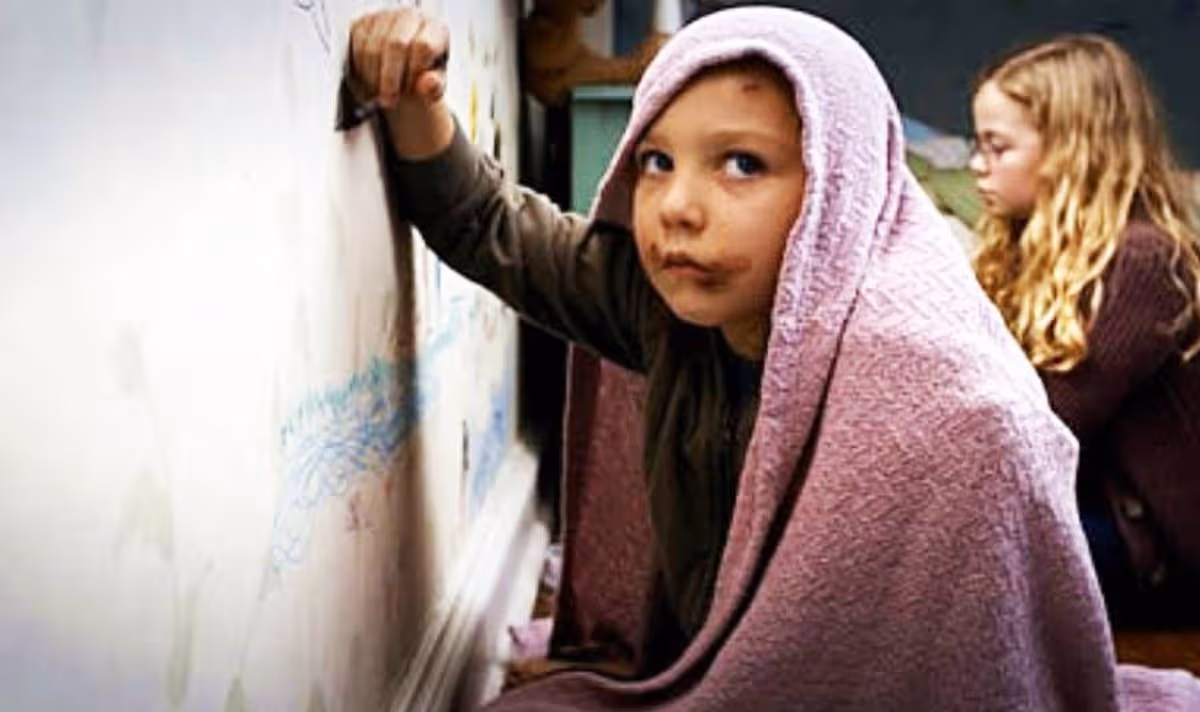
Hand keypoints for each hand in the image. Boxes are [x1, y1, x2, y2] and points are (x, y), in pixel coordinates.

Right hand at [348, 8, 453, 157]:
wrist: (404, 69)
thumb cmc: (421, 76)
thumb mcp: (433, 86)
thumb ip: (434, 87)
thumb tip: (428, 84)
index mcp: (434, 28)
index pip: (423, 46)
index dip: (414, 72)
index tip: (410, 89)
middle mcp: (410, 17)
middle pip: (395, 45)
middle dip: (390, 78)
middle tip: (389, 99)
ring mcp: (385, 17)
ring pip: (372, 47)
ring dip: (373, 76)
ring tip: (380, 90)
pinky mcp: (363, 23)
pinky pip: (356, 47)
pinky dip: (360, 69)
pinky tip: (370, 78)